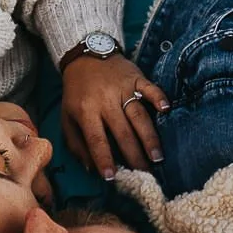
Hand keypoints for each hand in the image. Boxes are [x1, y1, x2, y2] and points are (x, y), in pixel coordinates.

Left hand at [59, 52, 167, 172]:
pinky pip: (149, 88)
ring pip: (138, 115)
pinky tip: (166, 110)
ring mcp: (122, 88)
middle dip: (134, 155)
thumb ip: (76, 143)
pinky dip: (158, 97)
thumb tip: (91, 168)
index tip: (112, 177)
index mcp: (85, 111)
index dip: (104, 159)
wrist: (86, 56)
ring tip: (157, 156)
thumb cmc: (76, 92)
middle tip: (144, 173)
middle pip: (122, 131)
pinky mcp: (136, 77)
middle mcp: (105, 100)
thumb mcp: (67, 117)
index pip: (96, 139)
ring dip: (149, 137)